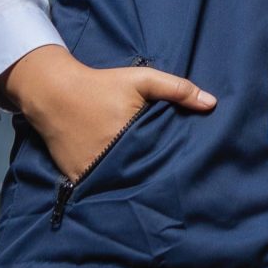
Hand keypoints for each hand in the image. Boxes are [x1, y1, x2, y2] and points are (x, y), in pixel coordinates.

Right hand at [2, 44, 215, 183]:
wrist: (54, 92)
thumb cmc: (102, 84)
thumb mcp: (142, 80)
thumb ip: (177, 89)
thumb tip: (212, 104)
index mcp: (132, 139)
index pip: (161, 160)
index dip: (172, 163)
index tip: (184, 166)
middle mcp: (111, 161)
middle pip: (142, 175)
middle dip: (154, 177)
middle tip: (169, 181)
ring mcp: (92, 172)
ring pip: (120, 185)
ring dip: (130, 184)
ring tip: (145, 184)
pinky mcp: (77, 178)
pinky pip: (98, 188)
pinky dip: (108, 186)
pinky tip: (118, 184)